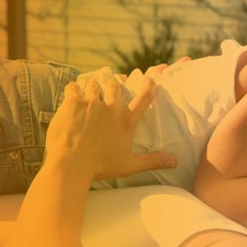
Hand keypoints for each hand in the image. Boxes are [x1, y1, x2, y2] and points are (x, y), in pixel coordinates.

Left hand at [45, 77, 176, 179]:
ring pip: (93, 83)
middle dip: (113, 84)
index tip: (149, 80)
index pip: (144, 98)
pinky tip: (73, 95)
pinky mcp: (72, 103)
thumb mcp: (130, 165)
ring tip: (90, 92)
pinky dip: (73, 90)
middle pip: (115, 84)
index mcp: (126, 121)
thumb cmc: (101, 167)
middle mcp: (111, 108)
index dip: (148, 86)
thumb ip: (153, 161)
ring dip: (92, 86)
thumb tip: (175, 161)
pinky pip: (73, 87)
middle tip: (111, 87)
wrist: (71, 165)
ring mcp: (91, 103)